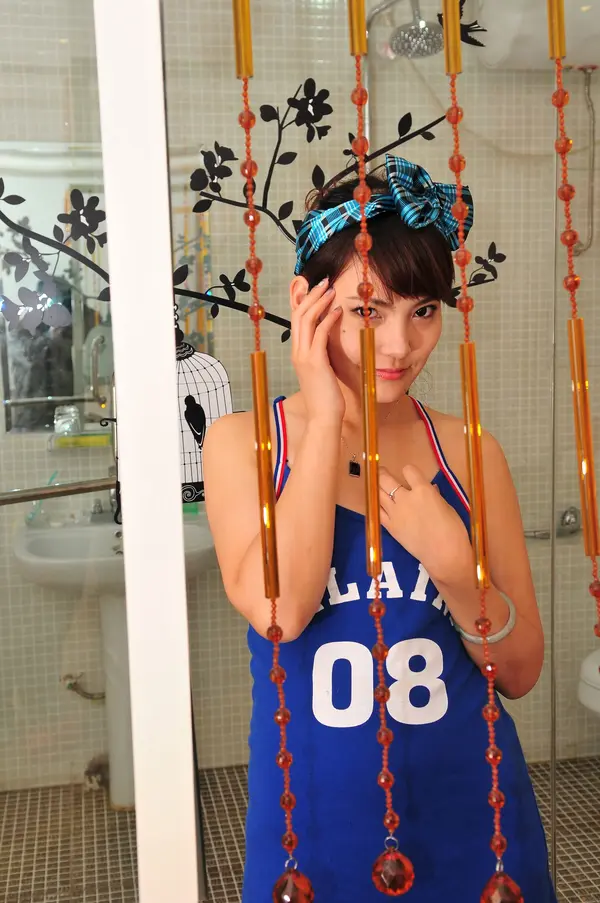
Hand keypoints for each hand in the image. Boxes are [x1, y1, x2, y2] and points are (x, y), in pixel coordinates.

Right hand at [291, 277, 344, 423]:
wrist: (323, 417)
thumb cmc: (326, 397)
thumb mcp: (323, 370)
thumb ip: (323, 354)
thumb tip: (330, 340)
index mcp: (297, 353)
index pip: (296, 320)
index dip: (304, 301)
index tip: (316, 288)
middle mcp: (297, 352)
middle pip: (298, 314)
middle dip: (311, 295)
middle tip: (325, 282)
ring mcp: (304, 356)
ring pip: (306, 320)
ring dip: (319, 302)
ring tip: (331, 290)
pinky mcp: (315, 362)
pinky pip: (320, 333)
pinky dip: (329, 319)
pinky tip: (338, 311)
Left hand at [378, 464, 472, 585]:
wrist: (445, 555)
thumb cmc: (453, 530)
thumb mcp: (447, 507)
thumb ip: (435, 496)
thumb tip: (431, 489)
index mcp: (423, 490)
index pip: (409, 470)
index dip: (409, 471)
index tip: (410, 474)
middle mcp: (405, 498)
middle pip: (386, 479)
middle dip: (383, 473)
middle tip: (382, 471)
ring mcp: (395, 513)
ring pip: (378, 494)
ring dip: (377, 487)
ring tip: (376, 484)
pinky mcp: (390, 527)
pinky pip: (378, 512)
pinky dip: (377, 506)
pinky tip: (377, 503)